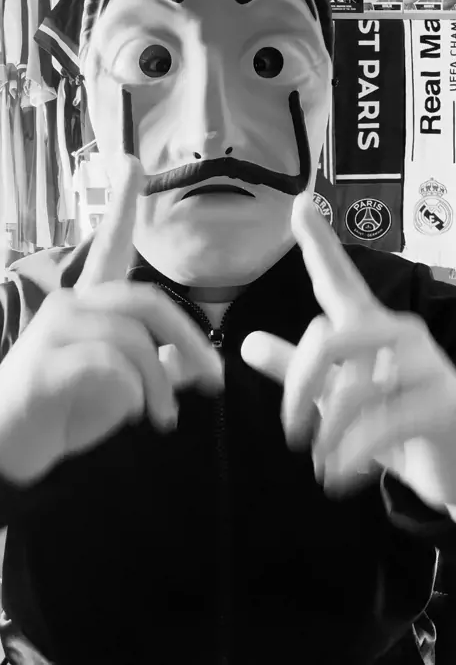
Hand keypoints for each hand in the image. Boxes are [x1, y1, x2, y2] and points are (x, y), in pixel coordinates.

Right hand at [0, 156, 222, 484]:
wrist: (16, 446)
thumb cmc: (70, 406)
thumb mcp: (125, 385)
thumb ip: (159, 368)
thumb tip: (195, 365)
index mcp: (92, 305)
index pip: (110, 247)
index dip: (123, 204)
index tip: (134, 161)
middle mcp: (73, 307)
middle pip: (145, 301)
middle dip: (188, 340)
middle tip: (214, 381)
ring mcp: (55, 332)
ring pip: (130, 337)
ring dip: (159, 383)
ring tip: (164, 418)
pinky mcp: (44, 364)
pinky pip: (107, 364)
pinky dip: (131, 391)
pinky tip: (128, 412)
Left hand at [241, 193, 455, 510]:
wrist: (455, 469)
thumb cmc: (395, 427)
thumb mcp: (339, 399)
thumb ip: (296, 370)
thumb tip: (245, 342)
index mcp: (370, 328)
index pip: (340, 280)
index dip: (319, 243)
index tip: (299, 203)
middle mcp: (398, 335)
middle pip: (328, 337)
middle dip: (299, 386)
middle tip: (290, 433)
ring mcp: (424, 366)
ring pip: (351, 387)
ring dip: (326, 433)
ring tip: (319, 463)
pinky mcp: (441, 403)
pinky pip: (379, 425)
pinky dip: (349, 456)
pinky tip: (338, 477)